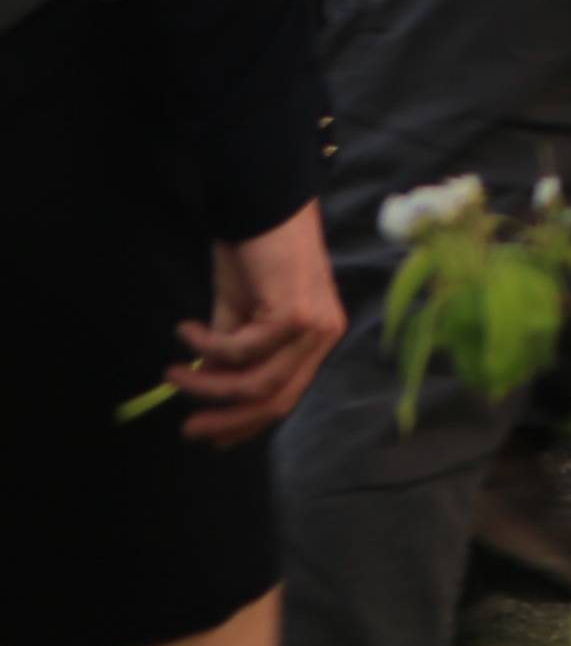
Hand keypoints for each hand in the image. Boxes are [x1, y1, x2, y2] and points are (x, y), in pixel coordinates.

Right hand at [175, 202, 345, 444]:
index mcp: (315, 340)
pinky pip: (243, 350)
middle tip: (188, 427)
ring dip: (208, 385)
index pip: (285, 396)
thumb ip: (230, 355)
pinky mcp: (296, 314)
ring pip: (259, 382)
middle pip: (276, 400)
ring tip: (172, 375)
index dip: (247, 423)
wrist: (263, 208)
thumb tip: (209, 392)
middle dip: (229, 420)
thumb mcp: (239, 314)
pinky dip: (207, 346)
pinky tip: (186, 331)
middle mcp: (323, 337)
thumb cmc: (254, 257)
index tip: (210, 437)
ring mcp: (314, 327)